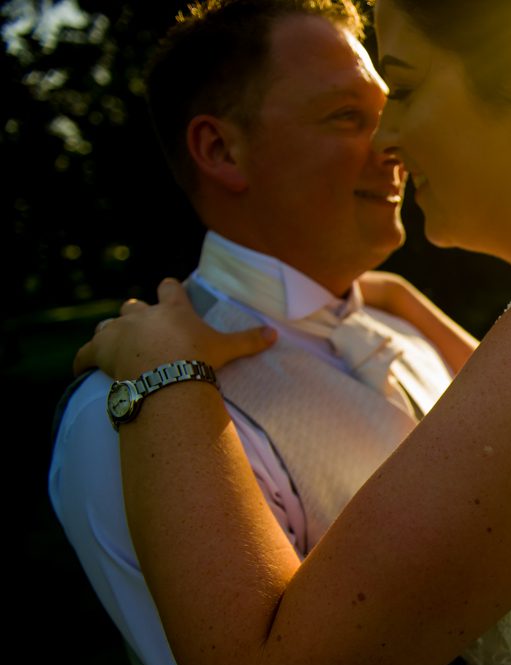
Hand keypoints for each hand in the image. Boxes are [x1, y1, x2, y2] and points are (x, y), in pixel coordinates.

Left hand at [74, 278, 275, 377]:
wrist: (166, 375)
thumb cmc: (197, 358)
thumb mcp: (226, 349)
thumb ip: (248, 340)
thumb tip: (275, 334)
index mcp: (172, 309)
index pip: (169, 288)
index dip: (169, 289)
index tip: (169, 289)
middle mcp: (142, 315)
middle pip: (132, 306)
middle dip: (135, 315)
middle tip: (141, 328)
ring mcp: (118, 331)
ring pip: (107, 325)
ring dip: (110, 333)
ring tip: (114, 346)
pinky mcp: (99, 351)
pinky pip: (84, 354)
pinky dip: (83, 361)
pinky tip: (81, 368)